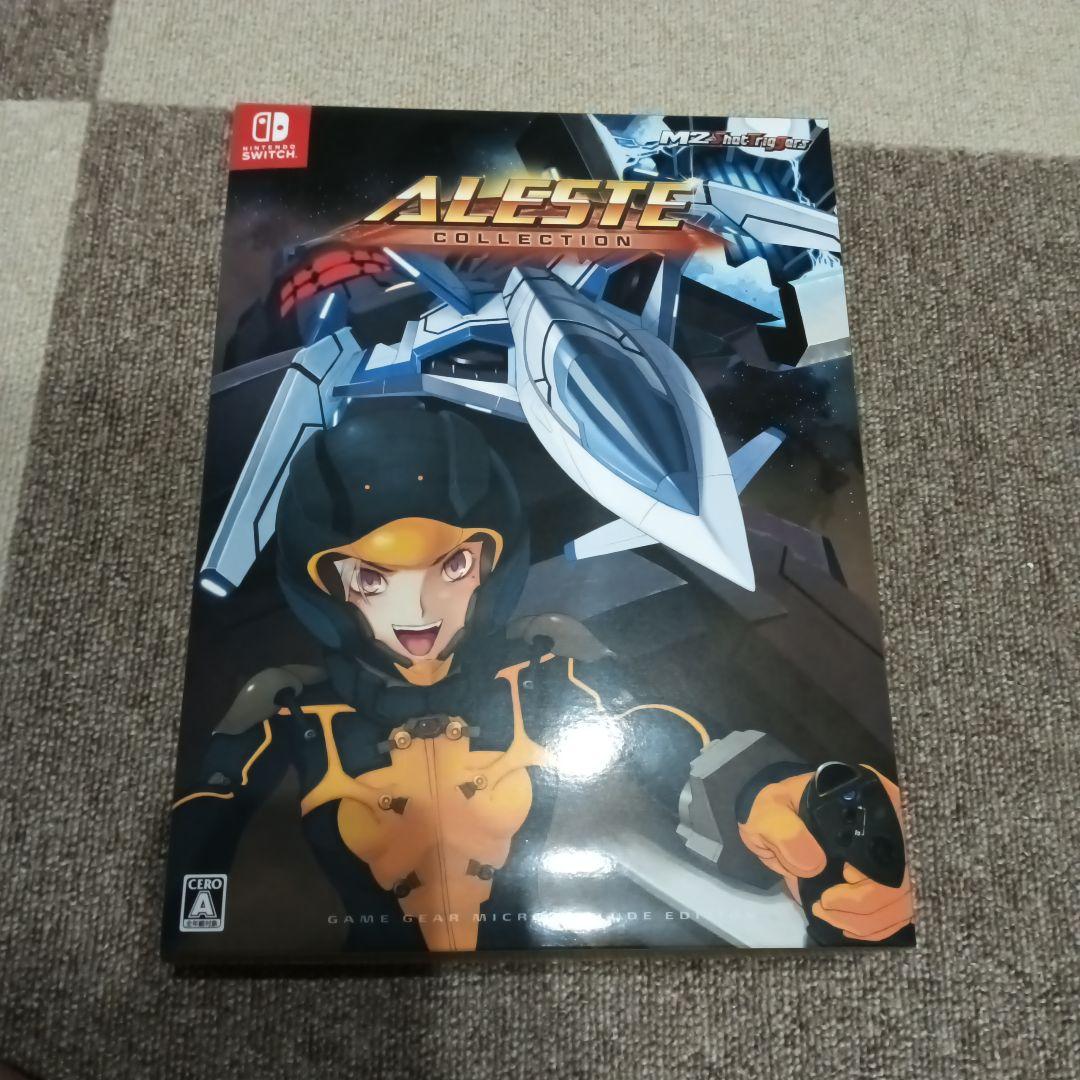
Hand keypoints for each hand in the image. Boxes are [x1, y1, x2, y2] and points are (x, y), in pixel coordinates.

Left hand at [738, 767, 913, 941]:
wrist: (777, 824)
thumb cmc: (777, 813)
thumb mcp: (770, 812)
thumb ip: (783, 831)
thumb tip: (815, 865)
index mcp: (868, 799)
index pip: (899, 837)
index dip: (878, 868)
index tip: (843, 876)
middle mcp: (892, 826)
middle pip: (907, 875)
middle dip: (868, 901)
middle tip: (826, 903)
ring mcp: (894, 854)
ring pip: (905, 899)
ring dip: (869, 919)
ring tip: (829, 914)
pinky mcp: (888, 880)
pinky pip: (898, 913)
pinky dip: (875, 927)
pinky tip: (847, 925)